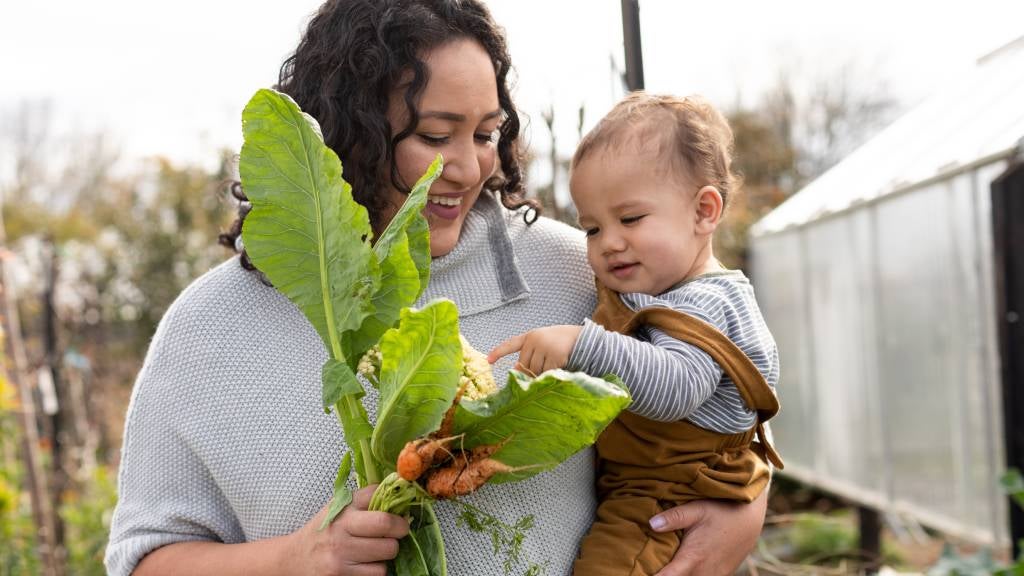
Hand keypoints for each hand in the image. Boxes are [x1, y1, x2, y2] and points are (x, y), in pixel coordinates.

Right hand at [288, 485, 408, 575]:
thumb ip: (365, 501)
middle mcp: (341, 528)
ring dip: (386, 554)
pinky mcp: (341, 575)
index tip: (400, 514)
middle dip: (399, 531)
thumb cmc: (324, 533)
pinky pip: (378, 573)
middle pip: (387, 524)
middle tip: (396, 534)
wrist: (293, 559)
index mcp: (343, 507)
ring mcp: (340, 554)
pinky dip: (376, 570)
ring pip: (387, 553)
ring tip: (375, 552)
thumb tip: (399, 489)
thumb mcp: (338, 509)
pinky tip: (365, 566)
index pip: (377, 494)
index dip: (396, 506)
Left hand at [487, 325, 581, 375]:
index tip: (488, 360)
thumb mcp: (543, 344)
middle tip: (544, 368)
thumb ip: (530, 354)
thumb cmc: (560, 343)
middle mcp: (535, 340)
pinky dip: (551, 374)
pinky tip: (560, 366)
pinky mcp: (555, 356)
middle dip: (531, 372)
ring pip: (535, 371)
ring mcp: (545, 347)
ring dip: (542, 374)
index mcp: (530, 336)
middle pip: (524, 365)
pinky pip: (547, 373)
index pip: (511, 344)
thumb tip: (517, 370)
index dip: (499, 352)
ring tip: (554, 365)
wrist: (582, 338)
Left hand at [649, 489, 767, 575]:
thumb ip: (674, 517)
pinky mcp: (719, 575)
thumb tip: (651, 523)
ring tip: (661, 568)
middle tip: (645, 569)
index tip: (639, 573)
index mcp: (693, 558)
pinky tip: (680, 569)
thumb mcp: (697, 508)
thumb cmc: (722, 510)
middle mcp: (703, 572)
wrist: (750, 518)